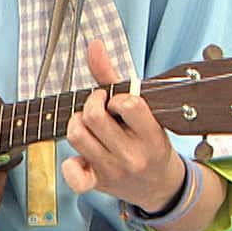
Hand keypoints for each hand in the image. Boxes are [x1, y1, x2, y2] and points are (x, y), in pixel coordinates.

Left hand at [62, 40, 185, 210]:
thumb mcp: (144, 111)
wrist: (160, 186)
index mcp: (151, 135)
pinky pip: (72, 174)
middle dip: (91, 104)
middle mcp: (132, 155)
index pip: (127, 104)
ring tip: (89, 124)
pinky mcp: (97, 183)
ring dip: (78, 123)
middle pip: (93, 117)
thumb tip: (94, 44)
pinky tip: (82, 155)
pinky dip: (71, 163)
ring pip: (77, 135)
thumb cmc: (150, 142)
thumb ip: (113, 76)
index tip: (116, 101)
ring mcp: (113, 171)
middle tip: (98, 106)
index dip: (115, 97)